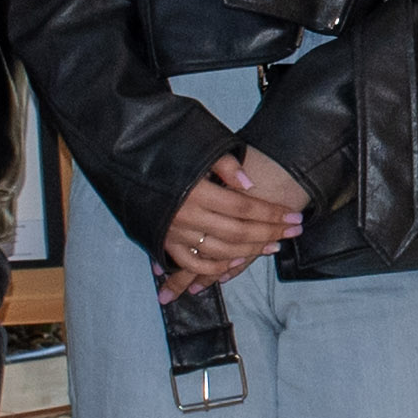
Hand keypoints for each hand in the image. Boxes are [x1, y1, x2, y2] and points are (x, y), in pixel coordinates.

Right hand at [157, 145, 305, 298]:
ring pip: (220, 251)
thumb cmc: (165, 150)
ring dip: (249, 252)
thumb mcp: (197, 148)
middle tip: (293, 232)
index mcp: (196, 190)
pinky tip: (235, 264)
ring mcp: (174, 231)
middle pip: (237, 231)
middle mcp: (186, 214)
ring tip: (272, 246)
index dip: (271, 213)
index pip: (244, 207)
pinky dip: (214, 268)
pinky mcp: (164, 241)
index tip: (294, 217)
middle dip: (269, 232)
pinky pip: (192, 263)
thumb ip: (224, 165)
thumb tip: (249, 186)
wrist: (123, 159)